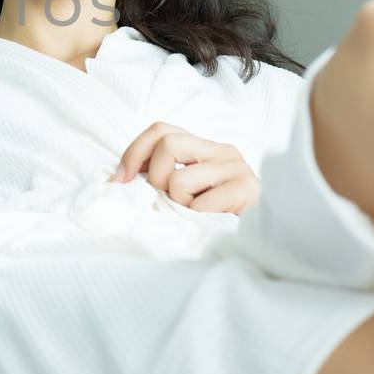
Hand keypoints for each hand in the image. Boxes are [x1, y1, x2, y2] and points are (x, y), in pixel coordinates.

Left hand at [110, 121, 260, 213]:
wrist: (252, 243)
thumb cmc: (212, 218)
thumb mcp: (182, 192)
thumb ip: (160, 178)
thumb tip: (120, 178)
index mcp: (205, 147)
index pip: (161, 130)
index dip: (135, 152)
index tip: (122, 178)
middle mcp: (223, 151)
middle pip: (168, 143)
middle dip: (156, 177)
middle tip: (167, 200)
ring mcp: (237, 168)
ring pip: (179, 178)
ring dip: (178, 204)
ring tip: (196, 213)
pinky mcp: (247, 189)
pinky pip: (199, 204)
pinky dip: (195, 217)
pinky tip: (211, 221)